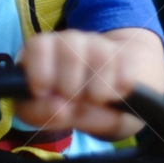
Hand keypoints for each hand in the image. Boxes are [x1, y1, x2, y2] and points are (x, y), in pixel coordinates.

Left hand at [16, 28, 163, 140]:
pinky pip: (123, 63)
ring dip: (97, 88)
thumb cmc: (82, 108)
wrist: (126, 94)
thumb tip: (59, 109)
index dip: (39, 68)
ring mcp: (98, 45)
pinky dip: (121, 85)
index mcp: (44, 56)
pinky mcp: (124, 52)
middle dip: (71, 85)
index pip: (37, 46)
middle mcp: (69, 44)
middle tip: (75, 101)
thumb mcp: (59, 119)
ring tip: (98, 101)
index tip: (44, 91)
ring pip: (97, 54)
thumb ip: (50, 116)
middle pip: (68, 50)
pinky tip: (119, 93)